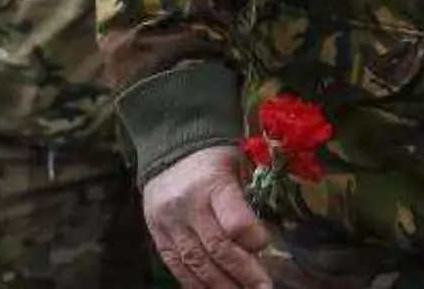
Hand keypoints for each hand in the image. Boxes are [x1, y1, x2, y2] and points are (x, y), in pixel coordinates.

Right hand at [143, 146, 269, 287]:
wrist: (168, 148)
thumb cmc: (211, 156)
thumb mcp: (234, 166)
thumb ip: (243, 203)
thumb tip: (260, 244)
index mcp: (211, 183)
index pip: (235, 222)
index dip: (254, 240)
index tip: (266, 245)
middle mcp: (187, 206)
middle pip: (217, 248)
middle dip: (243, 273)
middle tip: (263, 287)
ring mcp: (169, 223)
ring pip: (196, 262)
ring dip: (221, 285)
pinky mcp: (157, 235)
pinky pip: (176, 265)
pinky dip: (195, 283)